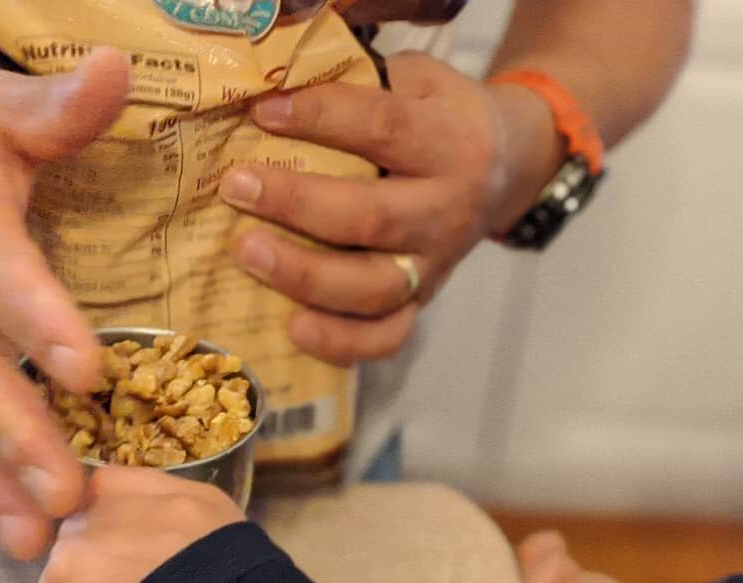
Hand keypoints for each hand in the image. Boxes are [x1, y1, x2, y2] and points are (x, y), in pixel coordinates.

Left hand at [36, 468, 245, 582]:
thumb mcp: (222, 537)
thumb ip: (183, 526)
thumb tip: (158, 549)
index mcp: (174, 489)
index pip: (118, 491)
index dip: (117, 526)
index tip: (134, 558)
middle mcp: (127, 494)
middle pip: (87, 519)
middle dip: (98, 554)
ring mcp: (94, 525)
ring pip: (67, 552)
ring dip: (82, 582)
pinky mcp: (71, 561)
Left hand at [217, 51, 562, 365]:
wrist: (505, 168)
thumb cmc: (439, 118)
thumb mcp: (418, 81)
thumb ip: (363, 83)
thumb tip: (276, 83)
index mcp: (449, 144)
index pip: (383, 130)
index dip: (322, 120)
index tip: (264, 112)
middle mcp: (446, 211)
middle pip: (370, 218)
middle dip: (296, 204)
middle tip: (236, 187)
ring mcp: (434, 265)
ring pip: (371, 288)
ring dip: (303, 275)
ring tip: (246, 251)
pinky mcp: (420, 302)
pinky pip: (384, 338)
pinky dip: (339, 341)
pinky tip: (292, 326)